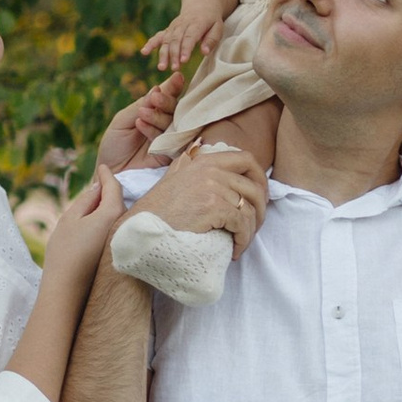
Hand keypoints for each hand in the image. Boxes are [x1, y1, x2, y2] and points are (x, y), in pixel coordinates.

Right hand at [36, 165, 127, 279]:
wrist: (68, 291)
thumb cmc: (65, 253)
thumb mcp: (70, 219)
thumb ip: (87, 199)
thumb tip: (98, 187)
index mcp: (113, 213)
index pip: (114, 187)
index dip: (107, 175)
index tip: (102, 167)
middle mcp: (125, 226)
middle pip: (119, 202)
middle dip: (109, 192)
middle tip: (96, 185)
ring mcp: (125, 241)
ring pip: (119, 217)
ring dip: (110, 209)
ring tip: (93, 207)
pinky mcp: (122, 254)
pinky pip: (118, 230)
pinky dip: (110, 223)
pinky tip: (96, 228)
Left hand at [93, 81, 177, 175]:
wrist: (109, 175)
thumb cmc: (113, 147)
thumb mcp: (121, 122)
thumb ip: (139, 105)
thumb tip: (158, 88)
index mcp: (154, 114)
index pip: (168, 98)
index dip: (173, 87)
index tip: (177, 77)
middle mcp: (165, 126)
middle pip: (175, 109)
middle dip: (166, 100)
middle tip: (155, 97)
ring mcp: (169, 141)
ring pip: (172, 123)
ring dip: (157, 116)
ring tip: (142, 114)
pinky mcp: (170, 157)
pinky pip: (169, 141)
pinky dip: (154, 131)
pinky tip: (140, 124)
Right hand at [131, 142, 267, 259]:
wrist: (141, 230)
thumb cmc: (156, 212)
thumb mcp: (173, 179)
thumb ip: (189, 166)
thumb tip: (201, 150)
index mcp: (204, 161)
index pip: (247, 159)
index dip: (261, 179)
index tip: (260, 200)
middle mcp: (210, 169)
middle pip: (254, 187)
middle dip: (260, 211)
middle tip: (252, 229)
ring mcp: (212, 186)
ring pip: (249, 210)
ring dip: (250, 232)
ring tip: (240, 244)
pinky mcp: (213, 206)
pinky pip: (242, 224)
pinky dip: (243, 240)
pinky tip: (234, 251)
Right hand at [143, 7, 215, 71]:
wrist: (201, 4)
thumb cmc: (211, 20)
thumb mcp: (218, 27)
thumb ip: (211, 40)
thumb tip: (204, 52)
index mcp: (196, 23)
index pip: (189, 37)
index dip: (185, 49)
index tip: (184, 61)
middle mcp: (182, 24)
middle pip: (176, 40)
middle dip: (174, 55)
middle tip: (174, 68)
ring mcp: (173, 27)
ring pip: (166, 41)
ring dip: (163, 54)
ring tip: (161, 67)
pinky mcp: (168, 30)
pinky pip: (158, 36)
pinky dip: (150, 44)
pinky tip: (144, 52)